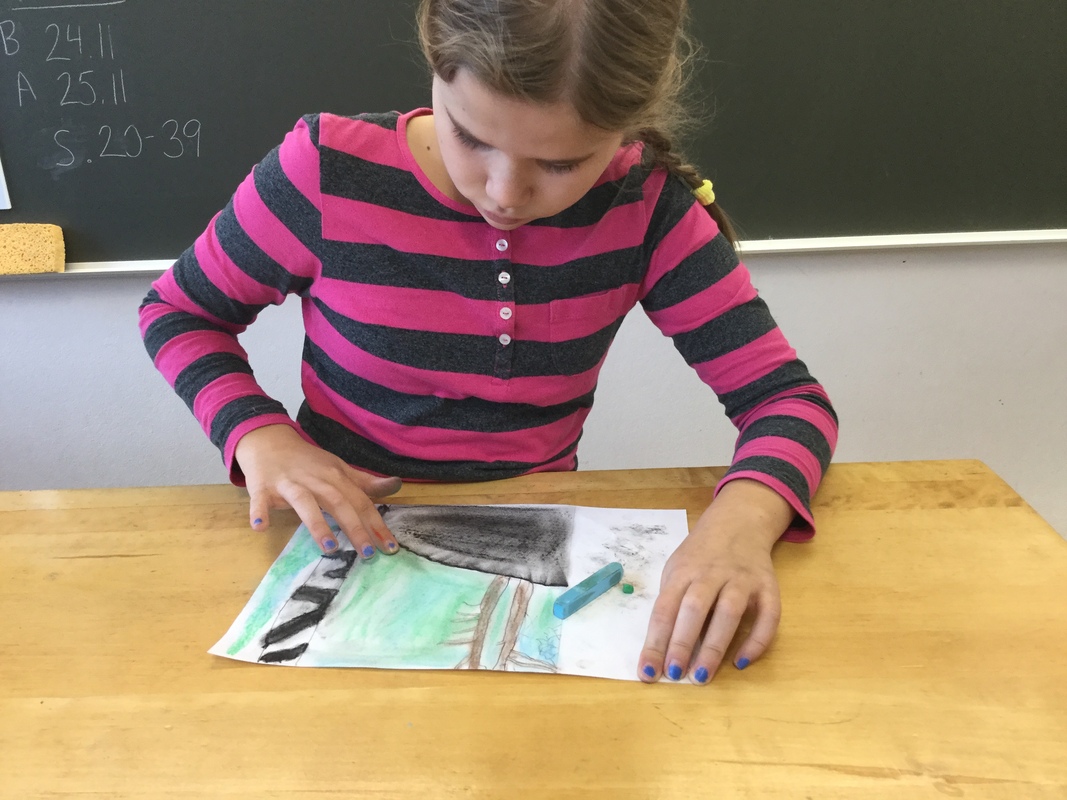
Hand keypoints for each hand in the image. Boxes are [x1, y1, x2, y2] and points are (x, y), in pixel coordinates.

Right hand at [234, 424, 402, 557]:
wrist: (269, 441)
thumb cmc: (307, 462)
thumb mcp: (338, 468)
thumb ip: (364, 482)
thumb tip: (396, 485)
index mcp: (335, 476)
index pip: (360, 501)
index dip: (376, 524)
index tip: (390, 547)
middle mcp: (315, 480)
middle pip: (338, 503)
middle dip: (355, 528)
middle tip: (368, 554)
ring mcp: (288, 483)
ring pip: (305, 502)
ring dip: (317, 524)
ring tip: (330, 548)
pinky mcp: (262, 487)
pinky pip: (260, 500)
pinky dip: (260, 511)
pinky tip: (260, 526)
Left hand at [637, 479, 792, 683]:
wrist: (738, 522)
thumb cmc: (700, 556)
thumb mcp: (677, 569)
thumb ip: (671, 602)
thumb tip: (660, 648)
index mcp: (683, 571)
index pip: (665, 609)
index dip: (655, 641)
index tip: (647, 671)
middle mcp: (712, 573)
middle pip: (695, 608)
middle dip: (682, 643)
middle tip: (675, 675)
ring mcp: (742, 579)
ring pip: (729, 612)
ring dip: (714, 646)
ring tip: (702, 676)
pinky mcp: (768, 586)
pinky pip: (769, 616)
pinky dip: (757, 640)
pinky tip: (741, 662)